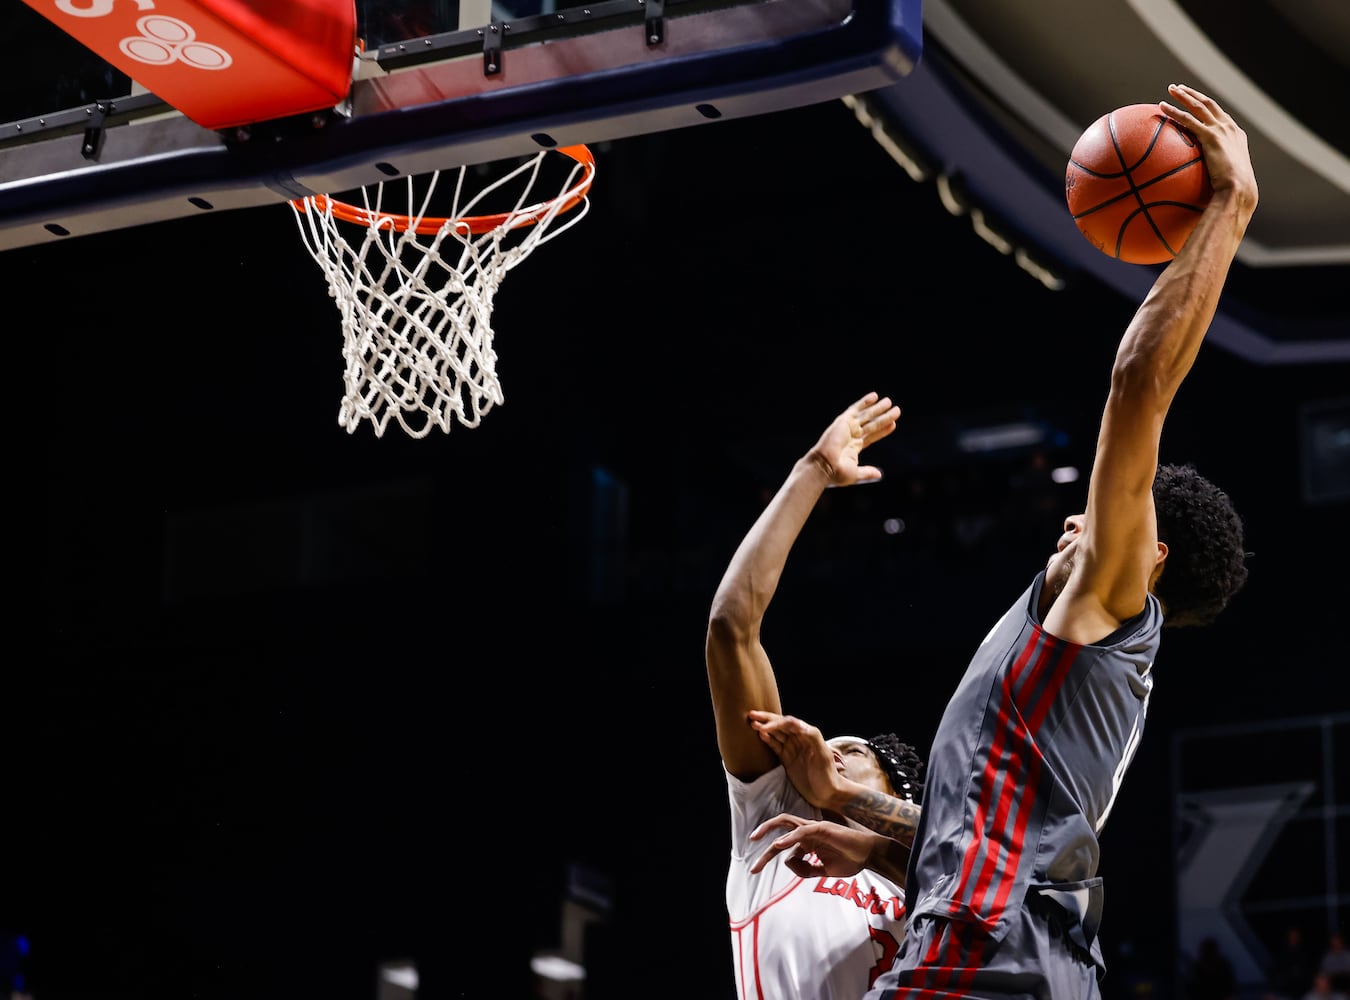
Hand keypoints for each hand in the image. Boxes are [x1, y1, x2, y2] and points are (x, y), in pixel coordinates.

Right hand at [748, 710, 845, 809]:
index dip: (776, 723)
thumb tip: (799, 724)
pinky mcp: (787, 759)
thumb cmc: (828, 775)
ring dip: (764, 727)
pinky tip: (760, 735)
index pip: (789, 723)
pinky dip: (767, 740)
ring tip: (752, 723)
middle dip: (767, 719)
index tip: (764, 727)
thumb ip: (813, 737)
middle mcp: (799, 739)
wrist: (827, 794)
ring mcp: (793, 749)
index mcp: (808, 734)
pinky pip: (775, 746)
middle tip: (752, 715)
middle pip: (781, 725)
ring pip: (776, 734)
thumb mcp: (823, 755)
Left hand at [748, 813, 874, 877]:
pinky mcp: (822, 828)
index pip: (782, 846)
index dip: (773, 859)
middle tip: (751, 858)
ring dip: (768, 829)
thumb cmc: (849, 860)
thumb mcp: (823, 871)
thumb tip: (787, 864)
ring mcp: (814, 828)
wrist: (869, 856)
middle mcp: (807, 832)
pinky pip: (802, 830)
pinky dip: (790, 837)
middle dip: (762, 836)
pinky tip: (780, 845)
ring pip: (786, 822)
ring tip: (755, 838)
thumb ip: (806, 870)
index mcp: (806, 842)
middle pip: (779, 829)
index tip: (762, 871)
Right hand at [807, 392, 899, 486]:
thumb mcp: (856, 473)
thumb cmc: (837, 473)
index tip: (893, 424)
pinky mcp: (843, 421)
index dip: (882, 430)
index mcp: (854, 447)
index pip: (872, 436)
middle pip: (872, 424)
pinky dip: (864, 402)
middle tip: (896, 410)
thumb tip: (879, 475)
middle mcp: (852, 435)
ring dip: (878, 408)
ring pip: (866, 416)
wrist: (824, 466)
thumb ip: (867, 472)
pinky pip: (855, 409)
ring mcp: (847, 427)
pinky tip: (874, 396)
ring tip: (889, 402)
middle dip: (884, 417)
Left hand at [1158, 84, 1257, 211]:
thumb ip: (1215, 173)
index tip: (1195, 100)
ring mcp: (1221, 130)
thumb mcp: (1225, 179)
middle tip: (1179, 88)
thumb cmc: (1232, 191)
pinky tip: (1162, 107)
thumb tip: (1199, 185)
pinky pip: (1188, 120)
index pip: (1219, 115)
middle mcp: (1230, 128)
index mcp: (1236, 135)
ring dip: (1184, 95)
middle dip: (1193, 94)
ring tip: (1171, 89)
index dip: (1206, 106)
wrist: (1239, 189)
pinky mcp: (1211, 136)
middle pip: (1209, 104)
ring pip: (1199, 106)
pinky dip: (1174, 111)